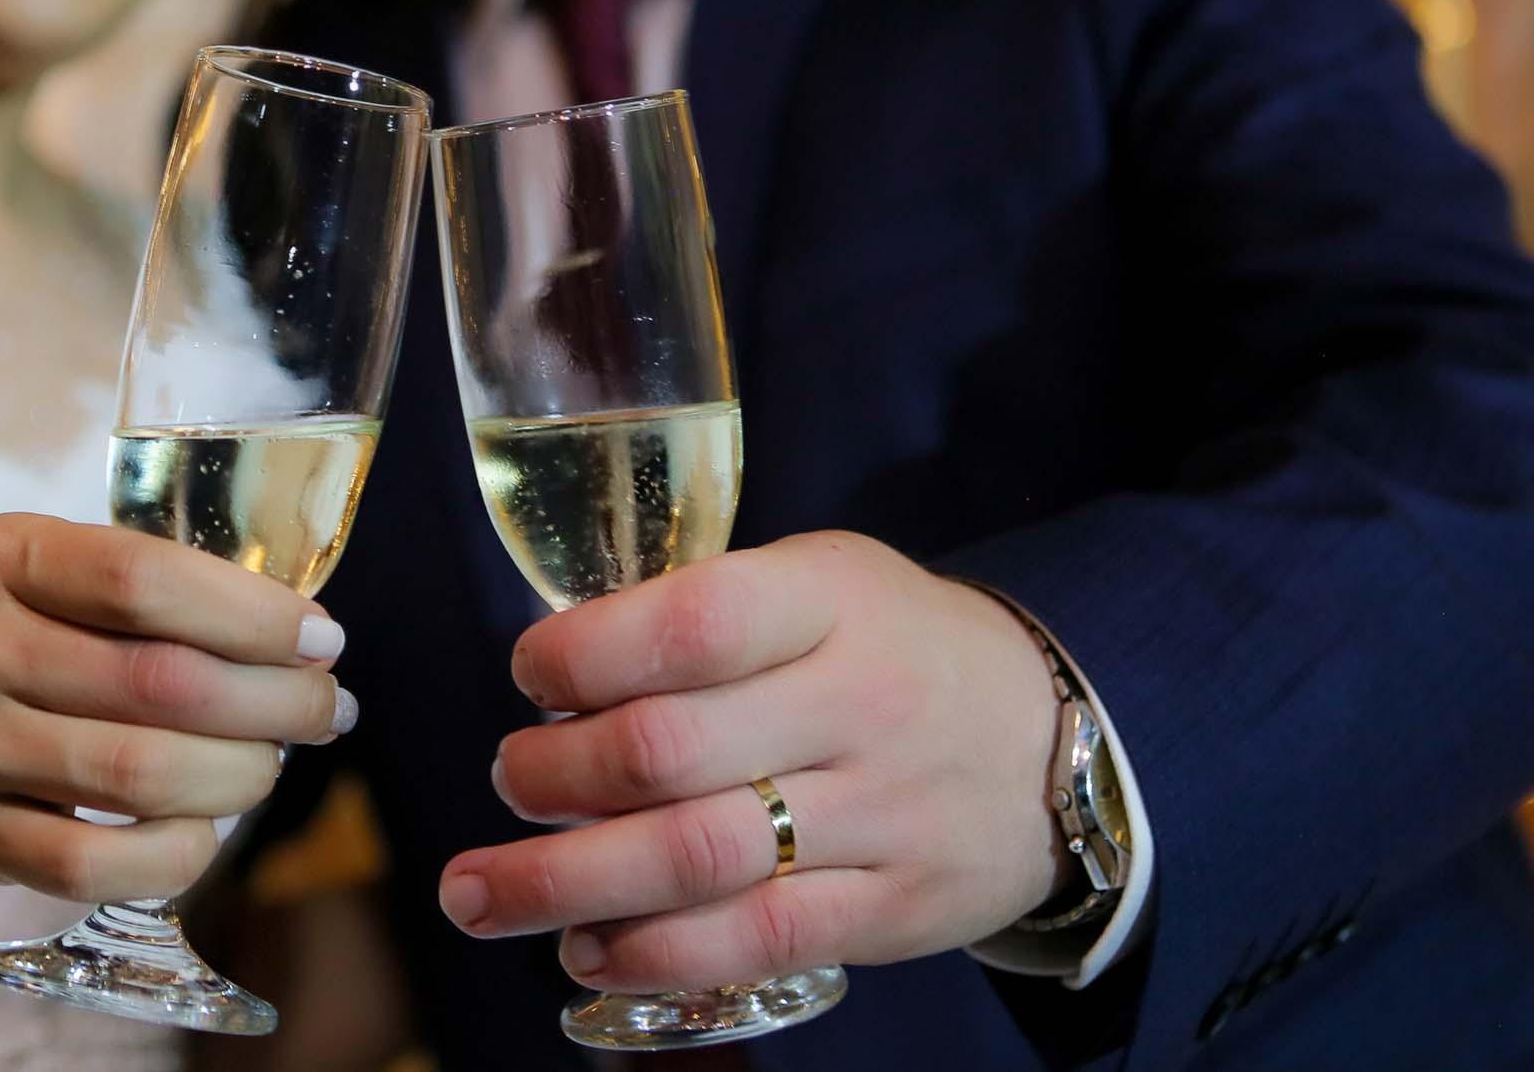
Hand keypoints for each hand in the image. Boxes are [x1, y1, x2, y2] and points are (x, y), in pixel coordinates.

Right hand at [0, 512, 349, 904]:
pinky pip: (92, 866)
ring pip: (140, 776)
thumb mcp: (18, 567)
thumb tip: (286, 628)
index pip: (148, 578)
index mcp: (0, 554)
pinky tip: (204, 831)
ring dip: (240, 777)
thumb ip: (127, 584)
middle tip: (325, 708)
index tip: (322, 637)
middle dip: (275, 702)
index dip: (255, 613)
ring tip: (272, 764)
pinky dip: (174, 855)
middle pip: (164, 683)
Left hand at [438, 531, 1066, 990]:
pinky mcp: (893, 910)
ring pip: (696, 859)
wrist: (1054, 736)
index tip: (531, 674)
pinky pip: (756, 940)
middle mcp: (858, 704)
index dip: (584, 655)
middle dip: (552, 775)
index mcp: (828, 601)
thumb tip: (556, 670)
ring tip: (479, 894)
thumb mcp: (819, 580)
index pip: (691, 624)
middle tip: (504, 780)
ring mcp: (881, 814)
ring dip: (564, 882)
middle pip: (667, 752)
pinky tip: (586, 947)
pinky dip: (654, 953)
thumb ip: (705, 612)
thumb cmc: (891, 644)